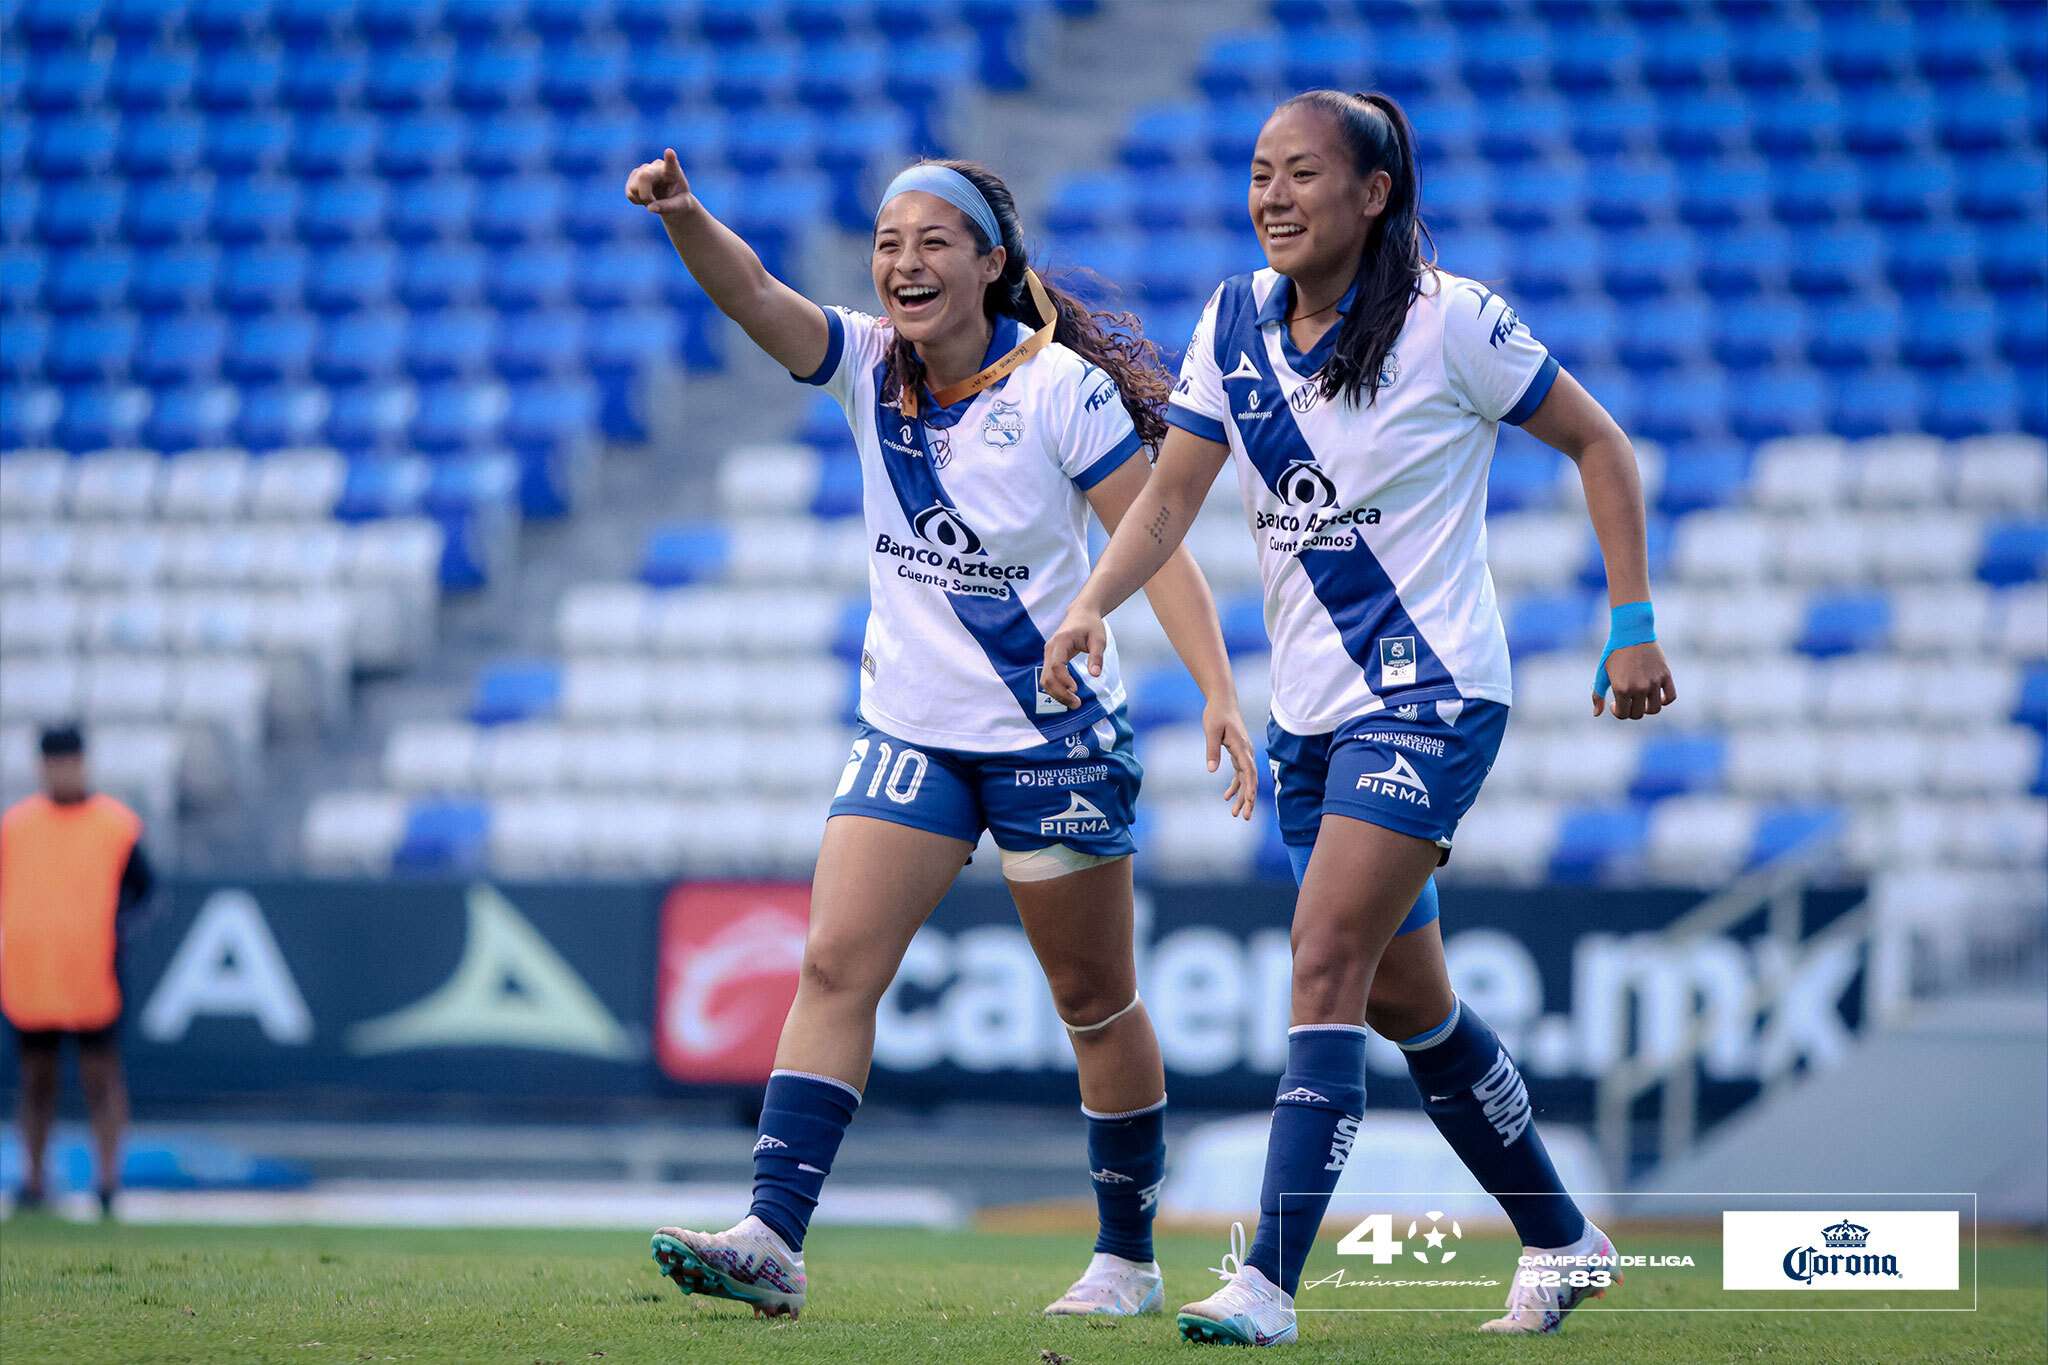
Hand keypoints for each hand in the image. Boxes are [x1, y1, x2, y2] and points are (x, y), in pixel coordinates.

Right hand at [625, 148, 695, 216]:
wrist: (672, 199)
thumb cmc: (680, 201)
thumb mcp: (681, 206)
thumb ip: (668, 207)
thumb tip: (650, 208)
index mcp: (673, 172)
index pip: (671, 164)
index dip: (669, 159)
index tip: (669, 152)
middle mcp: (657, 166)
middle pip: (643, 177)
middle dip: (646, 196)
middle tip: (654, 204)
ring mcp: (644, 169)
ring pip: (633, 187)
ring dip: (642, 200)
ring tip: (654, 200)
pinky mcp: (634, 176)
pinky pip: (629, 193)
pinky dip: (636, 200)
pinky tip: (645, 197)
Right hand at [1040, 605, 1107, 709]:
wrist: (1081, 613)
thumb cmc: (1091, 625)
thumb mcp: (1099, 639)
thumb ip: (1097, 657)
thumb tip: (1095, 675)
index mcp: (1061, 642)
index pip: (1056, 665)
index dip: (1064, 680)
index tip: (1076, 690)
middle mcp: (1050, 648)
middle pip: (1047, 676)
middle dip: (1060, 693)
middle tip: (1076, 704)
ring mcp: (1048, 654)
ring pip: (1045, 679)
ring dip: (1057, 694)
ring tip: (1074, 703)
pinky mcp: (1050, 659)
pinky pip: (1049, 677)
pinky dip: (1056, 688)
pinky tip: (1069, 695)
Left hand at [1203, 698, 1256, 819]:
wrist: (1222, 701)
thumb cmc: (1216, 714)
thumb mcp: (1211, 731)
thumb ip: (1212, 750)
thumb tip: (1211, 771)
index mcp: (1241, 746)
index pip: (1248, 770)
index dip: (1250, 787)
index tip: (1249, 801)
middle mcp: (1246, 752)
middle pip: (1251, 779)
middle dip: (1249, 799)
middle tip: (1244, 817)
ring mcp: (1244, 753)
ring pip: (1246, 779)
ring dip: (1242, 796)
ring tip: (1236, 814)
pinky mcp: (1238, 753)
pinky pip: (1240, 774)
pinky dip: (1235, 786)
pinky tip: (1227, 797)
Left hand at [1594, 641, 1675, 719]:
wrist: (1632, 632)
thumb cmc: (1614, 652)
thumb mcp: (1602, 673)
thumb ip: (1598, 694)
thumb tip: (1596, 714)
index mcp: (1621, 688)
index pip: (1623, 714)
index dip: (1618, 712)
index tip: (1615, 704)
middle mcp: (1639, 687)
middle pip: (1638, 714)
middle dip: (1630, 711)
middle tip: (1627, 701)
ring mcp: (1653, 682)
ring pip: (1654, 709)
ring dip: (1647, 709)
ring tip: (1640, 701)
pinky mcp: (1665, 675)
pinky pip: (1670, 697)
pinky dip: (1664, 701)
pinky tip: (1656, 697)